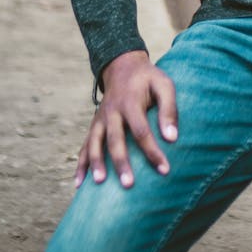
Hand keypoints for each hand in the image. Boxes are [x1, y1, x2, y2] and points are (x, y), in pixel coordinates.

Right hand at [74, 50, 177, 189]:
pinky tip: (79, 183)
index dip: (152, 151)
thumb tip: (172, 139)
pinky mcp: (94, 125)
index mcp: (130, 102)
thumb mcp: (164, 85)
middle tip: (128, 185)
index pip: (141, 131)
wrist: (123, 66)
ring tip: (100, 183)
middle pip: (115, 140)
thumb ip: (169, 109)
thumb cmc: (148, 79)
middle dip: (121, 162)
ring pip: (94, 143)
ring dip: (96, 163)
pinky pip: (84, 145)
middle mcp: (111, 112)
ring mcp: (100, 119)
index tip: (164, 170)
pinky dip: (81, 164)